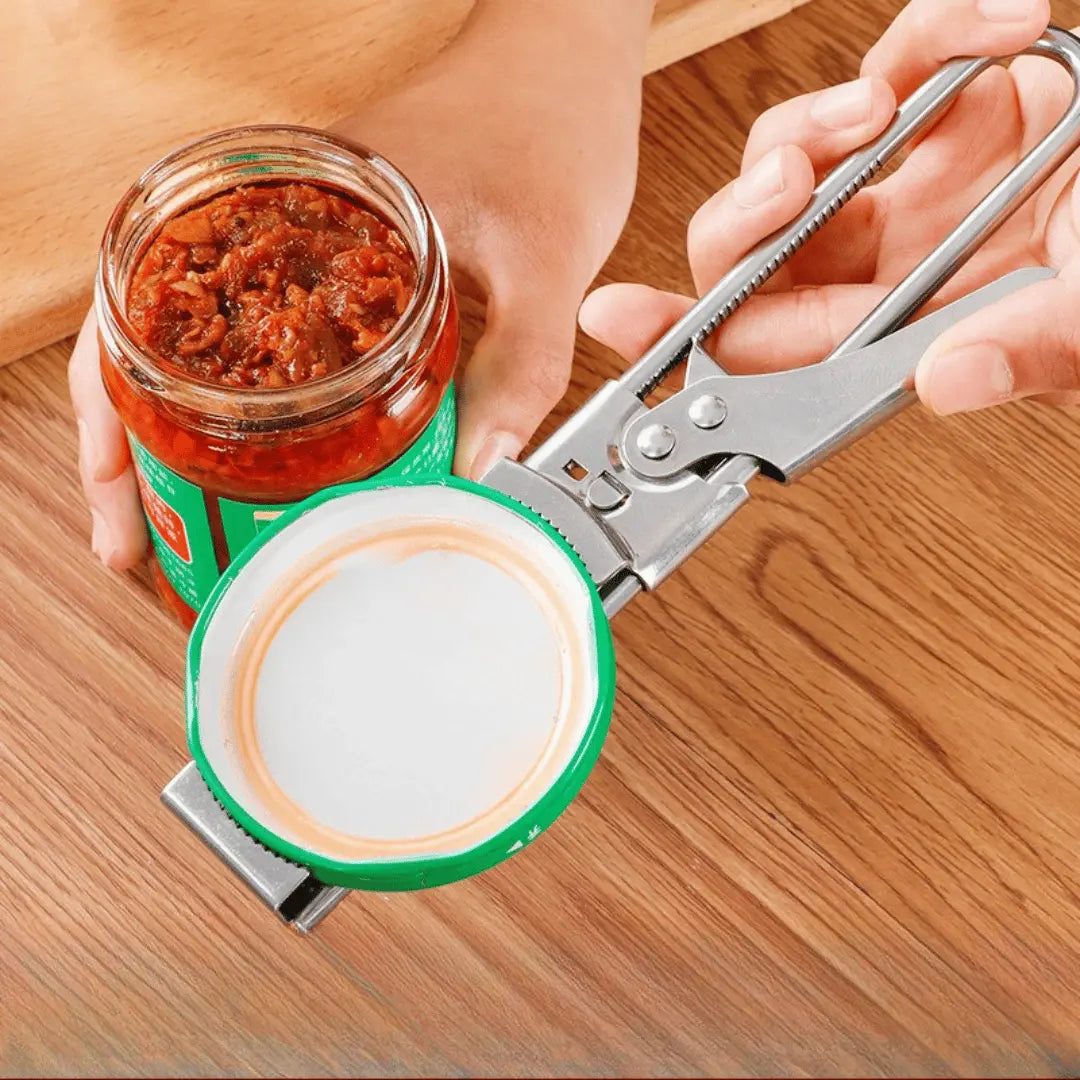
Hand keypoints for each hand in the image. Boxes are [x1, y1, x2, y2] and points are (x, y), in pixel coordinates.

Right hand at [71, 0, 650, 568]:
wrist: (565, 58)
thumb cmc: (548, 124)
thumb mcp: (546, 260)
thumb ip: (519, 367)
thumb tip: (477, 476)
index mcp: (289, 203)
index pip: (148, 311)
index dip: (115, 416)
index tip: (122, 494)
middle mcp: (276, 213)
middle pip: (156, 338)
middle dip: (138, 445)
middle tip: (144, 536)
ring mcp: (301, 230)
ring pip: (206, 340)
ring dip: (186, 431)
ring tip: (185, 513)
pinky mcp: (336, 247)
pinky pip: (268, 329)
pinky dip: (252, 398)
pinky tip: (267, 452)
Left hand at [580, 0, 1079, 420]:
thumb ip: (1037, 347)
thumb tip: (946, 382)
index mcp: (922, 330)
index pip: (777, 348)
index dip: (689, 344)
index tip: (618, 326)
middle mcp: (912, 262)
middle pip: (762, 249)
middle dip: (747, 214)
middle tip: (789, 181)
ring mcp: (936, 178)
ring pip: (804, 154)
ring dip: (820, 122)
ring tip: (884, 106)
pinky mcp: (976, 99)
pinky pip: (903, 62)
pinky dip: (929, 33)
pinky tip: (986, 25)